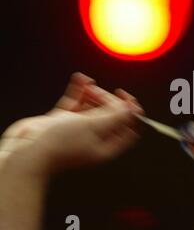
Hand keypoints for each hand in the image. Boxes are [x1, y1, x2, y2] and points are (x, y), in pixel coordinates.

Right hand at [0, 72, 144, 175]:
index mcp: (106, 146)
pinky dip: (79, 92)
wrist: (26, 150)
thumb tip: (133, 109)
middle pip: (110, 115)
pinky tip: (80, 79)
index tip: (126, 98)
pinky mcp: (62, 123)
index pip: (128, 129)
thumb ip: (115, 117)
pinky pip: (75, 104)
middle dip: (108, 100)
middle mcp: (94, 139)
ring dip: (94, 94)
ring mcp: (77, 131)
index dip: (130, 113)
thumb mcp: (94, 126)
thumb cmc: (59, 143)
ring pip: (93, 108)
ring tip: (88, 85)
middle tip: (98, 92)